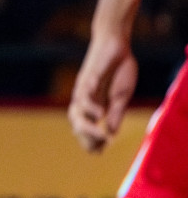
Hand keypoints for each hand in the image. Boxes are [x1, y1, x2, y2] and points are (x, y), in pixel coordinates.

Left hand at [68, 30, 136, 151]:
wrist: (116, 44)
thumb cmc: (118, 69)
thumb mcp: (121, 96)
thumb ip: (115, 113)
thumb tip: (111, 134)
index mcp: (93, 105)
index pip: (86, 127)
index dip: (90, 140)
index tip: (99, 152)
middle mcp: (84, 99)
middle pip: (76, 122)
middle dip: (85, 137)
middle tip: (98, 148)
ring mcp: (84, 88)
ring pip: (76, 110)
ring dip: (86, 125)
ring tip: (101, 133)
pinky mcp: (88, 76)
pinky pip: (84, 92)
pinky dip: (90, 104)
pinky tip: (99, 113)